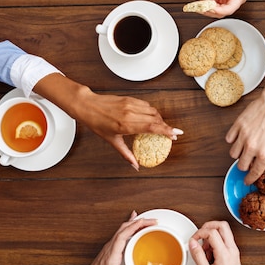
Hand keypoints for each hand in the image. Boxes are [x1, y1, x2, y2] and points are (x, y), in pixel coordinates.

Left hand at [34, 73, 182, 169]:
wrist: (87, 105)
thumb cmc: (97, 123)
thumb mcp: (112, 141)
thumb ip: (126, 154)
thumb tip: (135, 165)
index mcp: (126, 125)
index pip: (152, 127)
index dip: (167, 131)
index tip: (176, 134)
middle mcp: (130, 113)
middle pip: (156, 119)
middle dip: (166, 127)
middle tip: (171, 134)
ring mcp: (130, 105)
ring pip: (153, 111)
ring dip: (160, 119)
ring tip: (162, 127)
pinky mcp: (130, 99)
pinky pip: (146, 105)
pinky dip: (152, 112)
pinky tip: (151, 118)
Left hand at [62, 212, 157, 264]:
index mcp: (112, 256)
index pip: (122, 235)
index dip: (134, 226)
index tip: (146, 222)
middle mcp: (109, 249)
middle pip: (123, 228)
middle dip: (139, 222)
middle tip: (152, 221)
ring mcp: (108, 248)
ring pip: (121, 229)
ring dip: (134, 223)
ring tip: (146, 221)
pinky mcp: (109, 249)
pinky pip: (119, 234)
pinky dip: (128, 227)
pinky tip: (133, 224)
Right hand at [189, 221, 258, 264]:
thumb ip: (198, 257)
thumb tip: (192, 243)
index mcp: (225, 254)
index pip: (212, 232)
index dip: (200, 233)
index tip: (193, 240)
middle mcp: (232, 250)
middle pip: (222, 225)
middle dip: (208, 226)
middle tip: (199, 235)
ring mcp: (234, 251)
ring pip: (224, 232)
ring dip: (212, 236)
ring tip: (205, 252)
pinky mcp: (234, 254)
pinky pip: (225, 241)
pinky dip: (216, 243)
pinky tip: (210, 257)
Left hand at [198, 0, 246, 17]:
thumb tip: (203, 0)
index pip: (228, 9)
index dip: (217, 10)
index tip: (208, 7)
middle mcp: (231, 0)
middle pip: (219, 12)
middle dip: (208, 7)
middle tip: (200, 3)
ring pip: (212, 9)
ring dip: (204, 2)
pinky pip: (208, 4)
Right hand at [225, 54, 264, 183]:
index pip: (254, 172)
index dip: (250, 178)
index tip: (248, 180)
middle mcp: (252, 146)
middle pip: (241, 165)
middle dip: (245, 166)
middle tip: (250, 162)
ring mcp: (243, 135)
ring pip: (233, 153)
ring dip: (239, 154)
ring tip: (246, 150)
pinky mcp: (238, 125)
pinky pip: (229, 139)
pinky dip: (233, 141)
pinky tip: (240, 138)